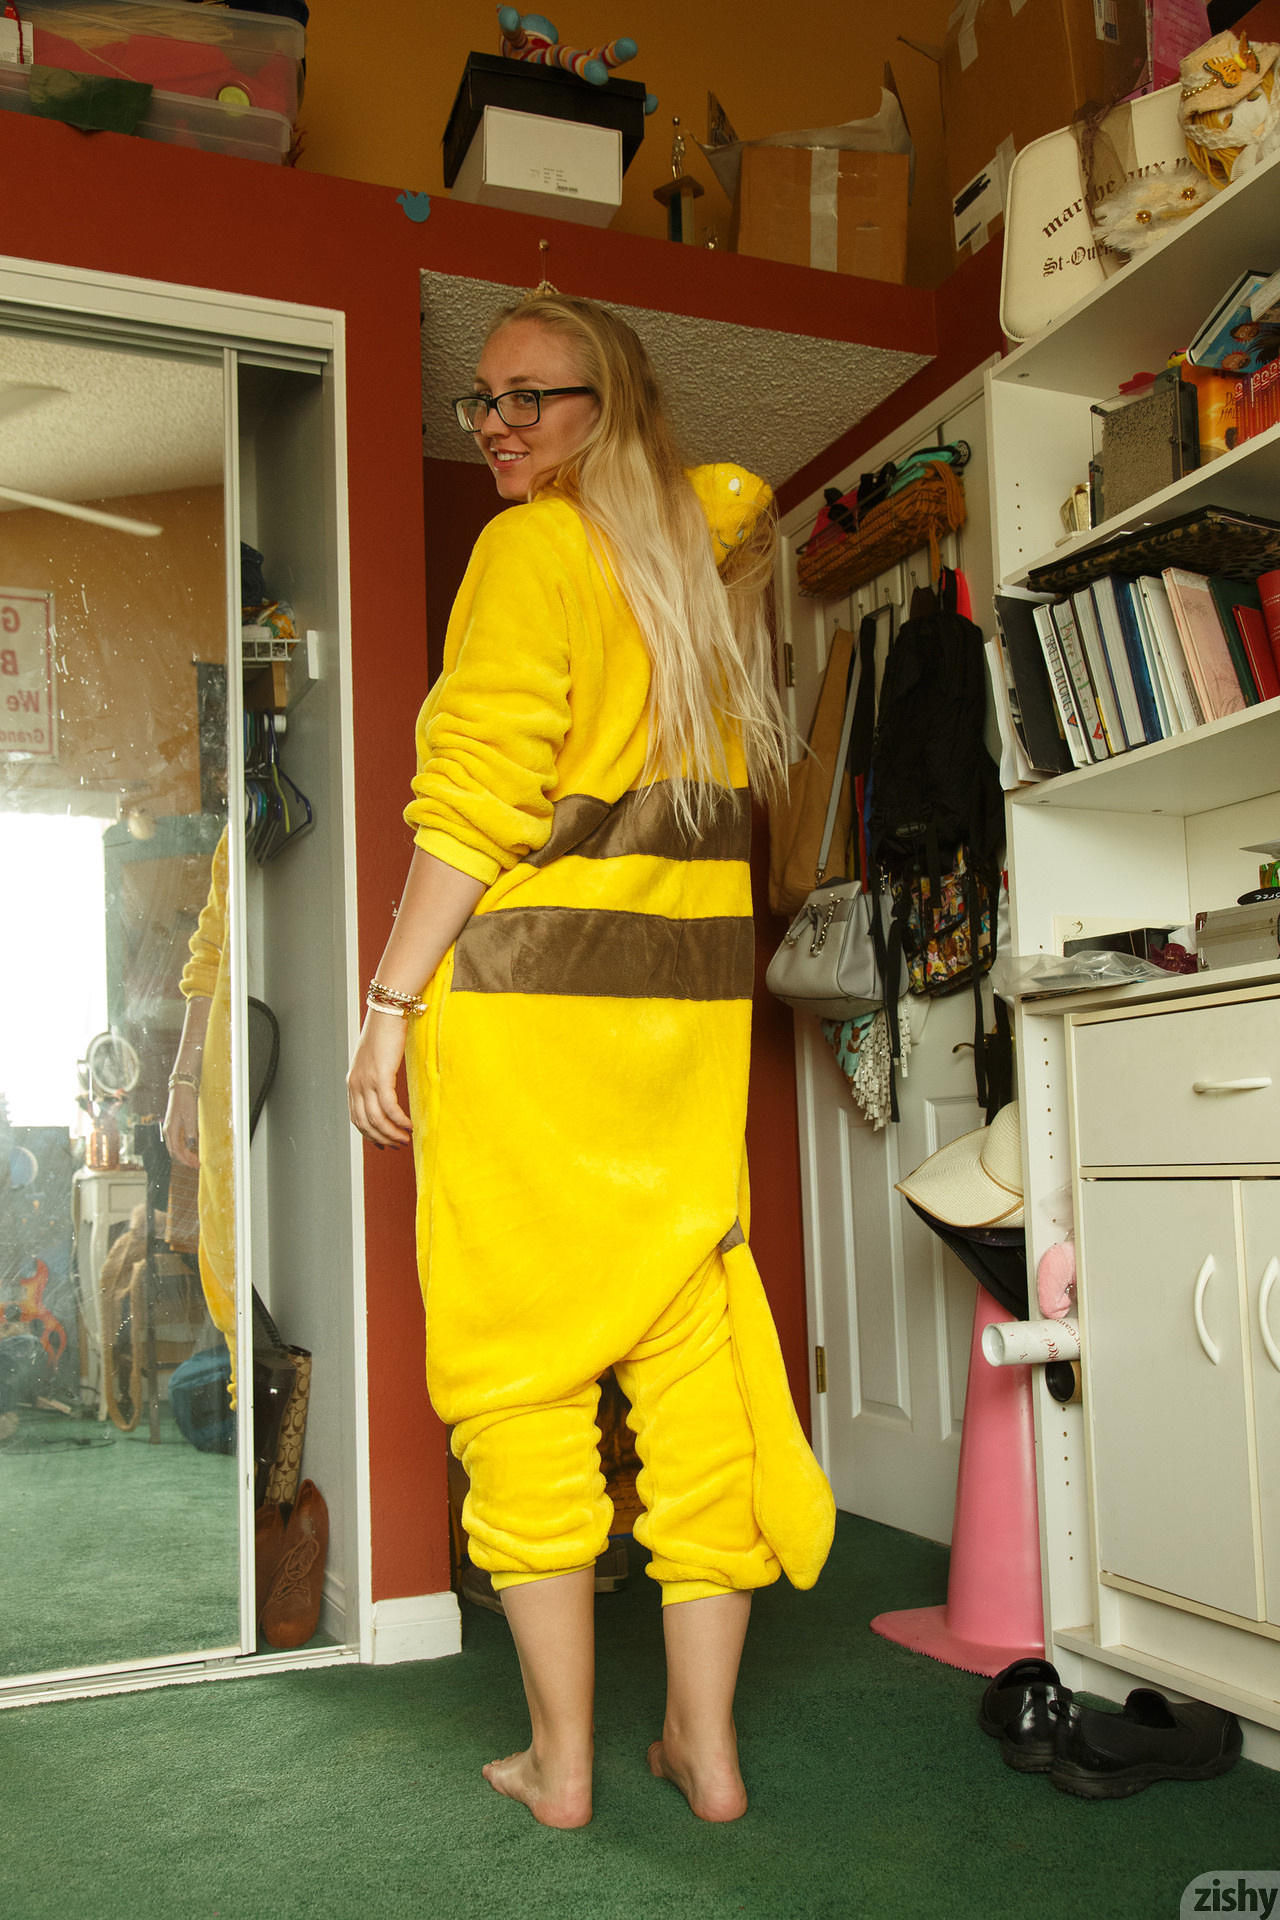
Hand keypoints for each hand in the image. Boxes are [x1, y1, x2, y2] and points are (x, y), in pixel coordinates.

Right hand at [163, 1082, 199, 1167]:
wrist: (181, 1089)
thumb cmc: (186, 1101)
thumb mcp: (190, 1116)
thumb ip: (190, 1132)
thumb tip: (190, 1146)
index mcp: (170, 1130)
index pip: (176, 1151)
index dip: (186, 1160)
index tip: (195, 1164)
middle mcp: (168, 1131)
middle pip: (175, 1151)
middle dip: (186, 1160)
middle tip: (197, 1164)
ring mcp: (170, 1129)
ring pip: (176, 1147)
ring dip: (185, 1155)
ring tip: (195, 1159)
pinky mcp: (173, 1126)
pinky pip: (177, 1141)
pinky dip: (184, 1148)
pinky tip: (190, 1150)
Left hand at [347, 1009, 412, 1146]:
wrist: (387, 1011)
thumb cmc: (385, 1031)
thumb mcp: (376, 1058)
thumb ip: (377, 1074)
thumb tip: (386, 1088)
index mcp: (353, 1080)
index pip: (356, 1117)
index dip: (369, 1134)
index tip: (383, 1143)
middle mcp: (356, 1083)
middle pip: (365, 1123)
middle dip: (382, 1138)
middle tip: (398, 1145)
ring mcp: (366, 1081)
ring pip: (376, 1119)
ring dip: (392, 1133)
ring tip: (405, 1140)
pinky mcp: (381, 1076)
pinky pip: (389, 1107)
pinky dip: (399, 1120)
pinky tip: (409, 1126)